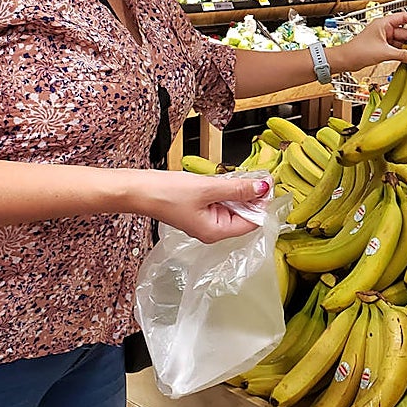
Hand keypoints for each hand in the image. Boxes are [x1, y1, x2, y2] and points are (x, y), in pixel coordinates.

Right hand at [139, 171, 270, 242]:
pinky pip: (220, 200)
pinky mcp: (199, 208)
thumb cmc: (167, 193)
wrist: (138, 190)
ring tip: (240, 175)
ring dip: (238, 190)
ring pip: (232, 205)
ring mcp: (205, 219)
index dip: (262, 203)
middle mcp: (212, 229)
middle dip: (251, 195)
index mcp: (216, 232)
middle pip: (244, 214)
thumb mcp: (209, 188)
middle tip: (257, 175)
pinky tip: (225, 178)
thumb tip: (263, 188)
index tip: (268, 183)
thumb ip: (238, 189)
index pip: (252, 222)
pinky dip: (226, 189)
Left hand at [332, 13, 406, 70]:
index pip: (404, 18)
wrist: (345, 60)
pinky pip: (397, 48)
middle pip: (406, 33)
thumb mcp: (383, 53)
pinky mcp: (382, 47)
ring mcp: (384, 38)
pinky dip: (404, 53)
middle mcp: (385, 28)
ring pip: (402, 42)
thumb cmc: (358, 51)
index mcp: (384, 23)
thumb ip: (402, 55)